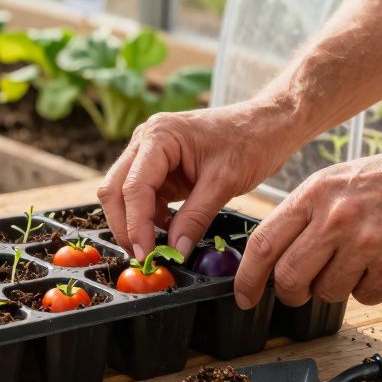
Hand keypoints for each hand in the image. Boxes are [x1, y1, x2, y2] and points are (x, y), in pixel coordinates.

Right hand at [97, 102, 301, 260]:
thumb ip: (196, 218)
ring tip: (158, 248)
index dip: (135, 225)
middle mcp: (146, 141)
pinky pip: (143, 197)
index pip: (133, 186)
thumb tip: (175, 250)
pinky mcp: (159, 168)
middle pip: (115, 189)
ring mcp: (150, 153)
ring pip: (124, 195)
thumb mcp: (224, 182)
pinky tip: (170, 231)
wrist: (267, 125)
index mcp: (159, 135)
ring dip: (135, 223)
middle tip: (143, 257)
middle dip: (125, 225)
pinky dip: (150, 218)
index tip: (145, 254)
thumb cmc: (250, 141)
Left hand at [233, 137, 381, 309]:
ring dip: (338, 286)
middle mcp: (336, 217)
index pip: (263, 243)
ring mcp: (367, 243)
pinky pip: (366, 296)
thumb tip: (273, 254)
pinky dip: (372, 288)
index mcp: (315, 192)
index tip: (244, 296)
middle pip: (289, 277)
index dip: (248, 277)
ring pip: (328, 292)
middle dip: (291, 292)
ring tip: (361, 259)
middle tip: (300, 292)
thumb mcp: (340, 180)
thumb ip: (306, 214)